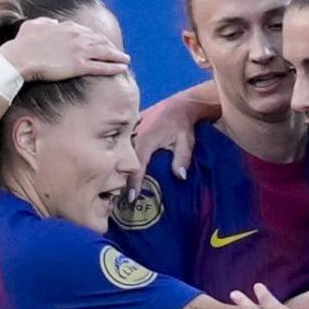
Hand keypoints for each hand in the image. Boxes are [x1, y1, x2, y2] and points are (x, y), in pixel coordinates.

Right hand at [0, 17, 129, 81]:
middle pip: (101, 41)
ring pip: (105, 53)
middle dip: (111, 47)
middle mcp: (77, 37)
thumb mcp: (33, 25)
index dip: (98, 39)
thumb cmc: (23, 43)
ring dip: (118, 56)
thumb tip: (54, 20)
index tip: (103, 43)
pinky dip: (114, 67)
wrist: (19, 58)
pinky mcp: (79, 66)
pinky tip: (122, 69)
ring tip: (126, 60)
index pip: (88, 32)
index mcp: (67, 27)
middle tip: (119, 52)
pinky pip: (102, 66)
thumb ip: (46, 21)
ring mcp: (79, 51)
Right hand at [127, 80, 218, 200]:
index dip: (134, 182)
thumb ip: (182, 158)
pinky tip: (123, 176)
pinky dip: (124, 164)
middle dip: (123, 181)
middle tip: (123, 201)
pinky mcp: (131, 137)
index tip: (133, 198)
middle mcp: (134, 139)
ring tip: (121, 192)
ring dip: (122, 173)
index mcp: (146, 141)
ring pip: (122, 158)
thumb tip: (180, 176)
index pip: (138, 166)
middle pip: (125, 164)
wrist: (178, 107)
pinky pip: (125, 153)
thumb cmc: (182, 126)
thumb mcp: (186, 142)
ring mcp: (131, 137)